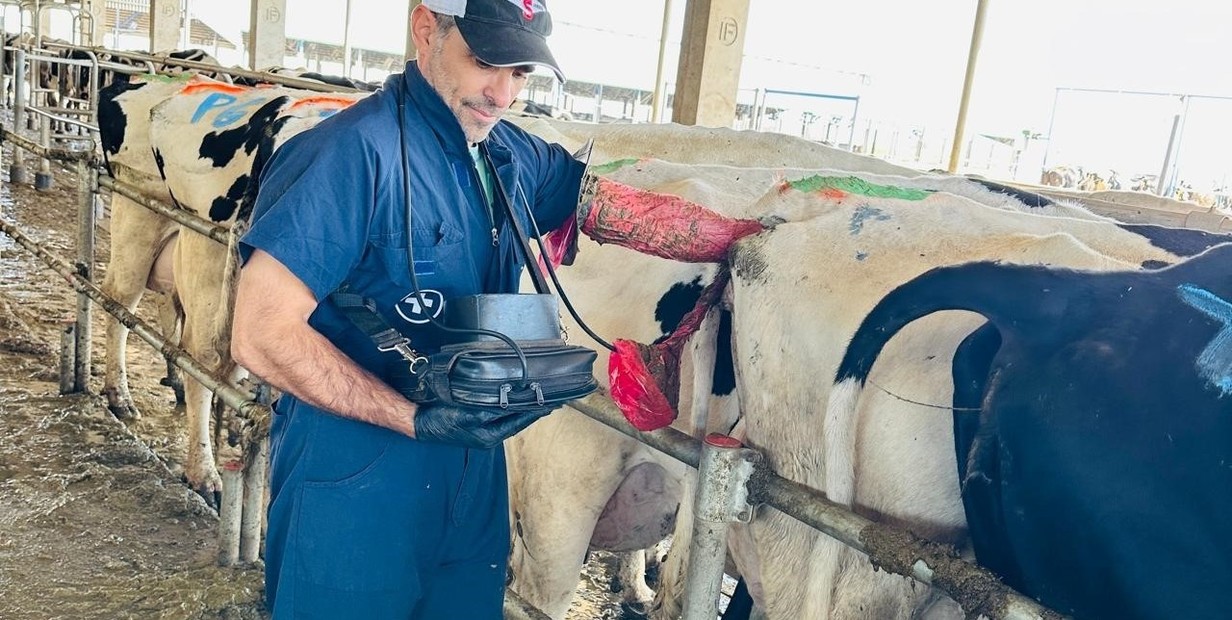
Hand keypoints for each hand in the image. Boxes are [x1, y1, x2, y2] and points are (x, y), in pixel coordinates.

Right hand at [412, 404, 554, 448]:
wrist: (420, 423)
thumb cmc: (441, 420)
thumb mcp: (467, 414)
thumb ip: (489, 412)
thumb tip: (509, 406)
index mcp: (489, 436)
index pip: (519, 423)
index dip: (535, 412)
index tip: (551, 404)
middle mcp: (489, 437)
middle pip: (516, 422)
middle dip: (532, 411)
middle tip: (550, 401)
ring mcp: (482, 433)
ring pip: (509, 420)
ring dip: (521, 410)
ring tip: (536, 400)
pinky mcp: (476, 426)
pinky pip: (499, 418)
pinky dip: (509, 409)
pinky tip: (513, 402)